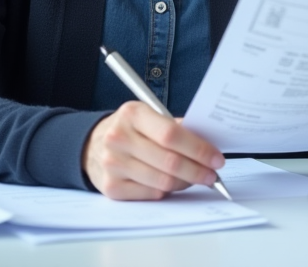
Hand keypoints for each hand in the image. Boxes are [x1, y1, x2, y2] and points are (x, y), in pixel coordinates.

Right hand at [82, 101, 225, 199]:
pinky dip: (167, 191)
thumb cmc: (130, 129)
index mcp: (132, 113)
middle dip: (197, 170)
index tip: (216, 158)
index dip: (198, 149)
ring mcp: (113, 164)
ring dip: (185, 182)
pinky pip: (151, 194)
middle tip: (212, 174)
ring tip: (195, 178)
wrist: (91, 144)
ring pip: (162, 181)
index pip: (171, 134)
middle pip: (169, 161)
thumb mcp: (148, 116)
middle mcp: (119, 137)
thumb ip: (175, 127)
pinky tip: (172, 183)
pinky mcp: (111, 187)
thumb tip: (208, 144)